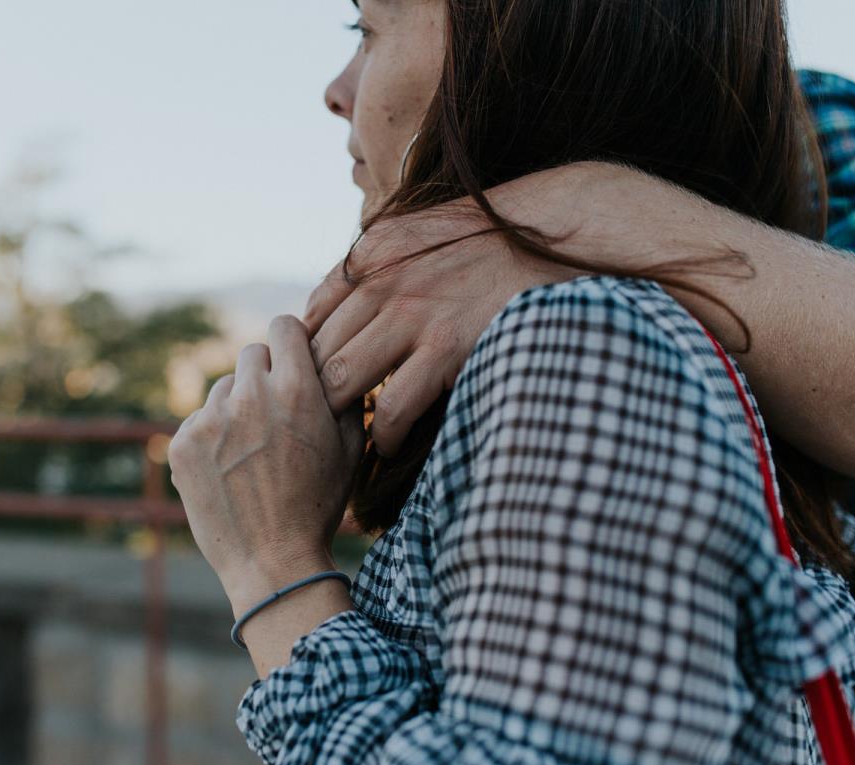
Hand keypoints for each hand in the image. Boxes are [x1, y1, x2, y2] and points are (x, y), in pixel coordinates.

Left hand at [167, 314, 365, 614]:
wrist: (272, 561)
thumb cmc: (318, 505)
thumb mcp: (350, 448)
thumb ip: (343, 394)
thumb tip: (334, 360)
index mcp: (296, 391)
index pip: (283, 326)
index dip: (291, 340)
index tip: (294, 357)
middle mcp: (250, 396)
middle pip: (251, 353)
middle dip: (265, 375)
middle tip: (277, 412)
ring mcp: (210, 420)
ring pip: (224, 389)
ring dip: (238, 408)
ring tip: (255, 453)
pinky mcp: (182, 443)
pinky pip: (199, 420)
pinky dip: (213, 437)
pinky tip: (231, 470)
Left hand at [302, 163, 594, 457]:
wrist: (548, 231)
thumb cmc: (483, 240)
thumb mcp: (411, 234)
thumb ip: (369, 266)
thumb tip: (329, 305)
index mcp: (369, 256)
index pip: (313, 314)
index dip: (306, 354)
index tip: (313, 380)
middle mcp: (380, 284)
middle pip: (319, 351)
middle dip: (313, 390)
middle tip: (322, 420)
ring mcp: (412, 317)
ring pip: (343, 379)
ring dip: (340, 414)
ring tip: (348, 437)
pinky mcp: (447, 348)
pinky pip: (393, 405)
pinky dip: (384, 432)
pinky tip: (388, 443)